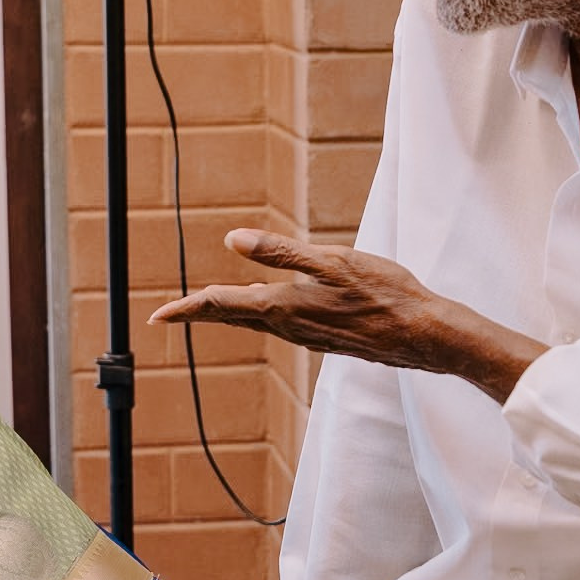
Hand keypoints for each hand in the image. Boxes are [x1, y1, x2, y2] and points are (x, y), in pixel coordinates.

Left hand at [151, 228, 542, 398]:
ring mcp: (307, 336)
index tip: (155, 317)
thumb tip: (233, 241)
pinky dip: (259, 315)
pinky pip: (280, 325)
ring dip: (227, 315)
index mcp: (284, 306)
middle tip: (167, 315)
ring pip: (256, 322)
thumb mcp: (332, 261)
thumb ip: (282, 253)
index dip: (186, 309)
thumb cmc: (384, 293)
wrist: (424, 335)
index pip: (222, 305)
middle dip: (198, 314)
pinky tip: (264, 306)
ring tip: (205, 307)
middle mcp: (289, 326)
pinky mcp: (324, 338)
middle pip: (232, 318)